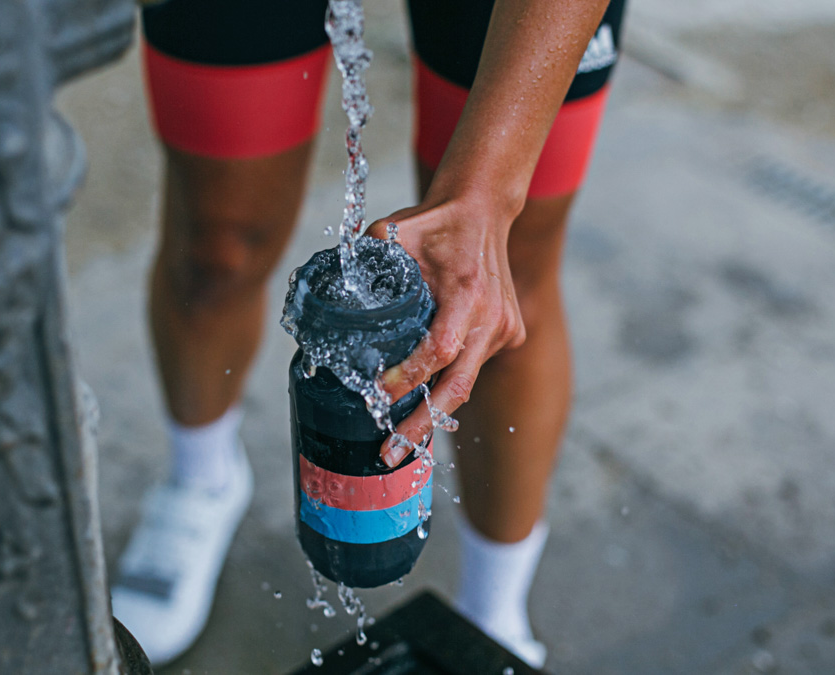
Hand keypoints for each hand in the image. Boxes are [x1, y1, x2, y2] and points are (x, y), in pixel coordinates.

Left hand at [366, 189, 525, 466]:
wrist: (485, 209)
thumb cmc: (436, 221)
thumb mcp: (394, 232)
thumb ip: (363, 259)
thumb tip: (325, 289)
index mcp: (467, 293)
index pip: (438, 350)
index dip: (408, 378)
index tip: (378, 396)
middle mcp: (492, 317)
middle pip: (457, 387)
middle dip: (421, 425)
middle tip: (387, 455)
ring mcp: (505, 330)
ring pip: (464, 383)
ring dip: (432, 412)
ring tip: (400, 443)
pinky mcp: (509, 335)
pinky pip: (472, 369)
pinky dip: (446, 386)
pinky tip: (422, 406)